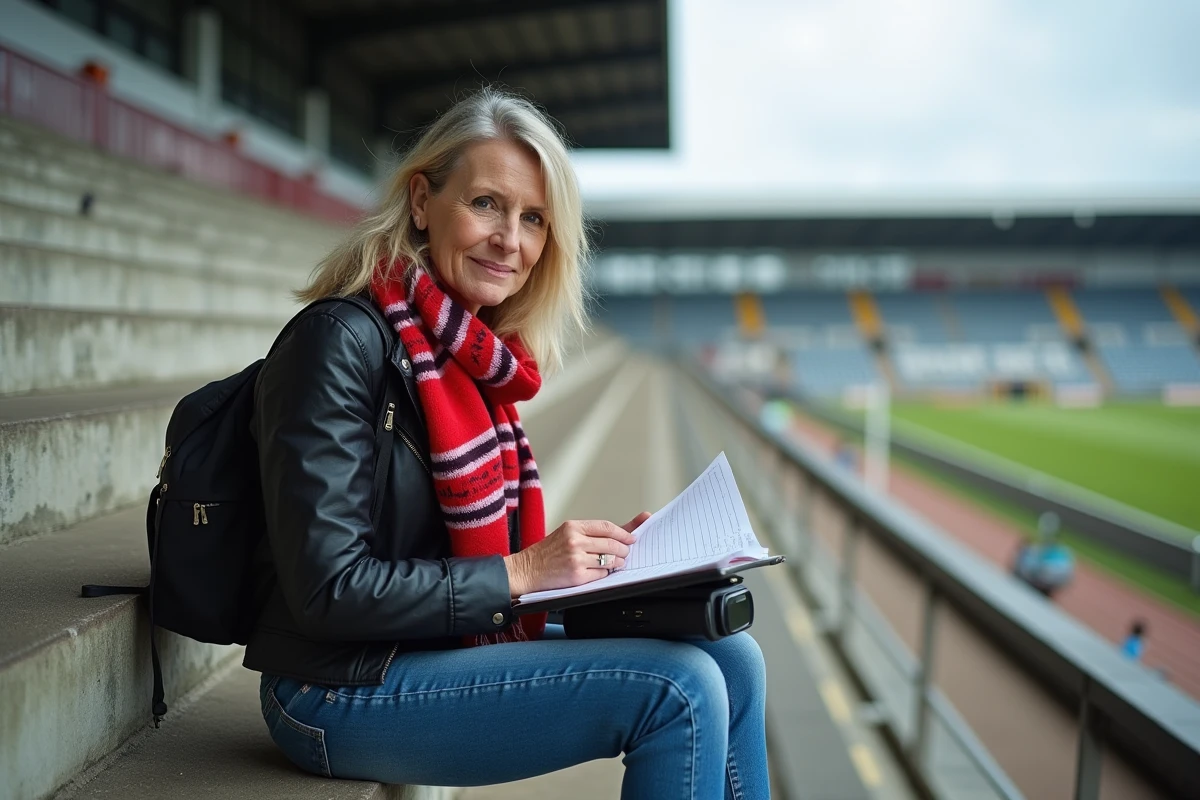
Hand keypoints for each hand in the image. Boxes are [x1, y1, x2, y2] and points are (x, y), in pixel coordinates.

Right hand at [504, 512, 651, 596]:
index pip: (607, 527)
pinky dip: (605, 574)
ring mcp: (576, 559)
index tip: (632, 537)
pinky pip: (602, 575)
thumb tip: (624, 530)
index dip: (624, 533)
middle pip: (612, 544)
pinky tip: (600, 572)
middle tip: (625, 552)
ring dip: (617, 563)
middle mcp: (575, 541)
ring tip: (615, 562)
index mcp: (573, 526)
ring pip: (610, 560)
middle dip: (623, 550)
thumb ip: (592, 532)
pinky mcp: (577, 576)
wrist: (526, 570)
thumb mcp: (567, 534)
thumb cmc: (547, 553)